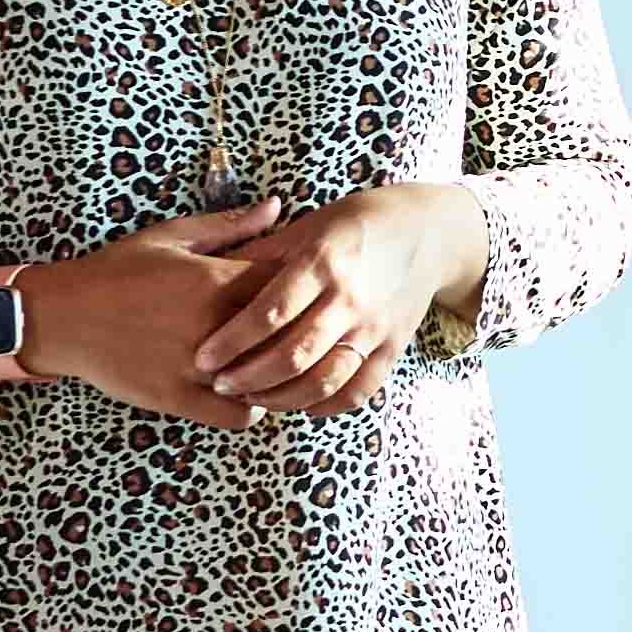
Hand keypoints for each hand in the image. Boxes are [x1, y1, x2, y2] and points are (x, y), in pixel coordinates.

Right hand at [15, 200, 285, 427]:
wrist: (61, 316)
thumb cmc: (116, 271)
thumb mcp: (170, 237)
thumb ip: (230, 225)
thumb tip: (278, 206)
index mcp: (214, 279)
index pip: (289, 287)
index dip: (303, 292)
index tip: (301, 295)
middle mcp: (212, 325)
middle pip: (287, 337)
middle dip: (299, 337)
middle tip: (300, 336)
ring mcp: (195, 366)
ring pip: (269, 383)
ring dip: (278, 378)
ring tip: (274, 368)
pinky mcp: (178, 399)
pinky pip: (237, 416)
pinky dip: (250, 409)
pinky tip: (246, 394)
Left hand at [203, 184, 481, 414]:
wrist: (429, 232)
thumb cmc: (355, 225)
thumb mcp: (306, 226)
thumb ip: (260, 254)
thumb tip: (206, 276)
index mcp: (322, 262)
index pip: (270, 313)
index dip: (232, 342)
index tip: (203, 359)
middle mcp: (350, 299)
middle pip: (294, 355)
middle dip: (249, 378)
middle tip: (220, 384)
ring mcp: (375, 328)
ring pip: (325, 381)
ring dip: (282, 399)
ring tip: (252, 398)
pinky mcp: (393, 349)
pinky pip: (357, 392)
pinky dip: (324, 406)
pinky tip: (297, 405)